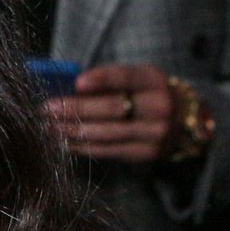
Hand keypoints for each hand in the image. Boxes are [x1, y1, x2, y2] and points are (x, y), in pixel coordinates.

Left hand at [43, 63, 175, 163]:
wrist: (182, 121)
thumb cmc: (144, 94)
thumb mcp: (135, 80)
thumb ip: (106, 82)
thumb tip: (63, 88)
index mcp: (153, 80)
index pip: (127, 77)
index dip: (102, 79)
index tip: (76, 82)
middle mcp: (158, 106)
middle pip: (113, 108)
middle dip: (76, 109)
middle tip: (47, 109)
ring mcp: (154, 133)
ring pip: (107, 133)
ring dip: (73, 131)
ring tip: (49, 127)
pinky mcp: (144, 153)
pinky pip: (107, 151)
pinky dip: (82, 147)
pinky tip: (63, 142)